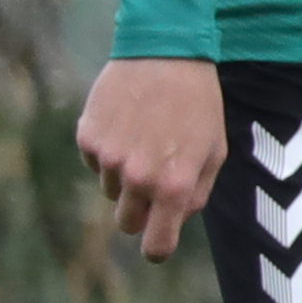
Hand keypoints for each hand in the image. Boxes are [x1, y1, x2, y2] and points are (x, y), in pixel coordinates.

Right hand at [75, 56, 222, 259]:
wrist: (166, 55)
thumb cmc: (199, 106)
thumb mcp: (215, 151)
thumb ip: (195, 193)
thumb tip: (174, 222)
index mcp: (173, 186)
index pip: (155, 244)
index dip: (157, 247)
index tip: (157, 244)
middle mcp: (137, 178)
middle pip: (127, 222)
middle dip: (140, 211)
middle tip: (155, 183)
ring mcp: (108, 159)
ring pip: (111, 190)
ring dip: (126, 175)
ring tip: (148, 139)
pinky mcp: (87, 138)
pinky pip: (95, 162)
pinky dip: (108, 151)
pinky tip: (128, 124)